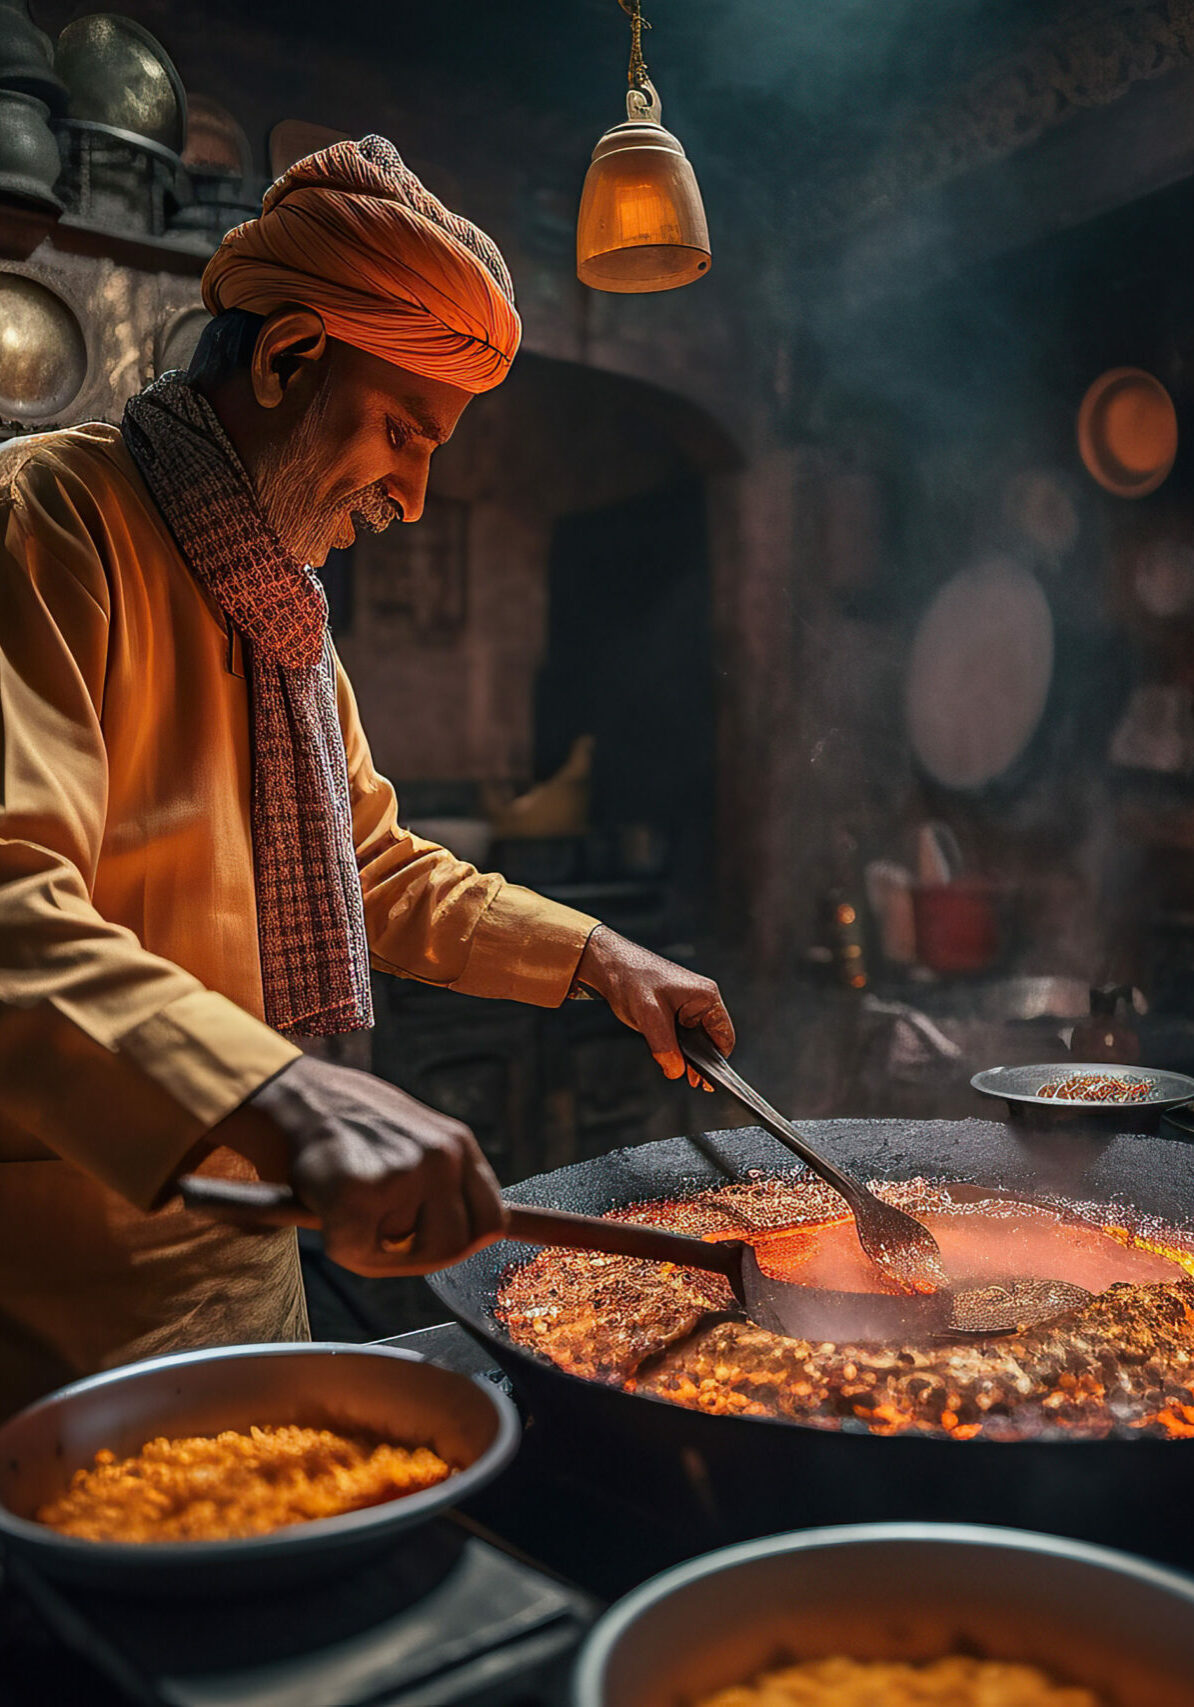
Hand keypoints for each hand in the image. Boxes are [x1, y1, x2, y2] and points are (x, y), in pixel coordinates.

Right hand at [218, 1055, 504, 1276]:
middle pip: (456, 1245)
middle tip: (382, 1237)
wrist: (298, 1097)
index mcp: (458, 1145)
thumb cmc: (354, 1130)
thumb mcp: (418, 1141)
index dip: (464, 1242)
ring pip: (410, 1253)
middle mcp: (441, 1155)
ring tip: (355, 1210)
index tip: (433, 1243)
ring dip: (380, 1248)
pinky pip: (362, 1252)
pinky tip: (329, 1208)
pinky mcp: (359, 1192)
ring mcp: (403, 1172)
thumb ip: (444, 1187)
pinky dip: (342, 1244)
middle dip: (419, 1255)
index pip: (493, 1220)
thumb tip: (468, 1242)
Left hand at [573, 926, 734, 1087]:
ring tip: (674, 1066)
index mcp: (706, 997)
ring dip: (684, 1054)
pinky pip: (681, 1035)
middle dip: (699, 1060)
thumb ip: (665, 1047)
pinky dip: (675, 1047)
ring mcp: (688, 1006)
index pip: (725, 1036)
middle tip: (690, 1080)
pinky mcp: (674, 1011)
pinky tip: (666, 1054)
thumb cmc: (631, 978)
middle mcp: (701, 1000)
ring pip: (695, 1040)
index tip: (706, 1080)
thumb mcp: (649, 1016)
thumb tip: (676, 1071)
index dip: (716, 1061)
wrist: (609, 964)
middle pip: (711, 1041)